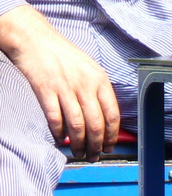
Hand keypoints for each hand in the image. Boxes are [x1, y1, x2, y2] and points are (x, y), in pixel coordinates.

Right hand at [0, 5, 118, 161]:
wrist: (35, 40)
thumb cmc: (64, 57)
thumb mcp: (91, 70)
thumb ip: (98, 93)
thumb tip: (105, 122)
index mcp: (100, 81)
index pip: (112, 115)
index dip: (112, 136)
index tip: (109, 146)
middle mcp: (85, 85)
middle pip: (96, 125)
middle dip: (96, 146)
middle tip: (94, 156)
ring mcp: (65, 88)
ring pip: (77, 126)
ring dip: (78, 144)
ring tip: (78, 153)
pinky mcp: (45, 90)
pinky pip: (55, 119)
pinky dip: (59, 133)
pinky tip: (60, 140)